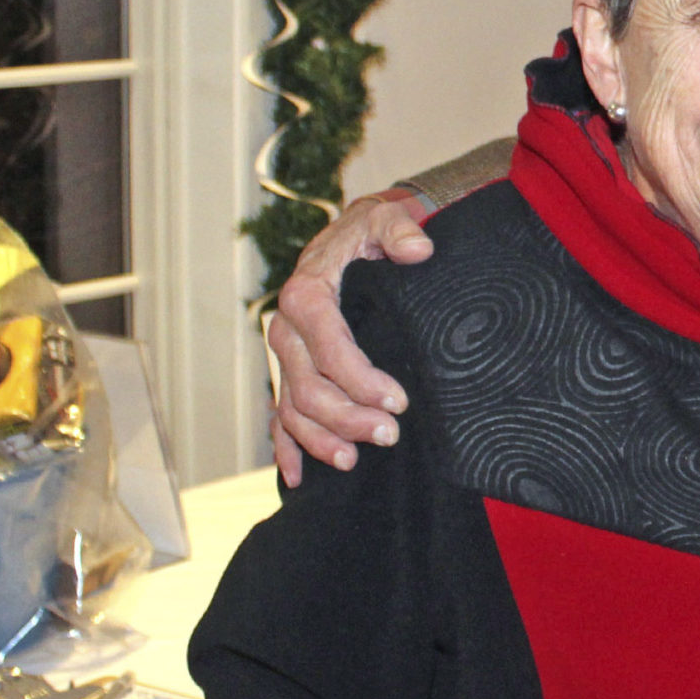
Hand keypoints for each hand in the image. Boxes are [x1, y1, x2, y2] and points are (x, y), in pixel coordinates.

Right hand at [268, 192, 432, 482]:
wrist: (354, 237)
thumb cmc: (371, 232)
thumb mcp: (385, 219)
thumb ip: (400, 229)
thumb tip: (418, 249)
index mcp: (307, 294)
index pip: (329, 347)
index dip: (360, 379)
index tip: (398, 401)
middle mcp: (287, 328)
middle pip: (308, 386)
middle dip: (346, 417)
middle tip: (389, 435)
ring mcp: (286, 355)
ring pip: (292, 408)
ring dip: (319, 439)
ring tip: (353, 461)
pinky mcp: (291, 372)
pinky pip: (280, 415)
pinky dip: (285, 447)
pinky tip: (298, 478)